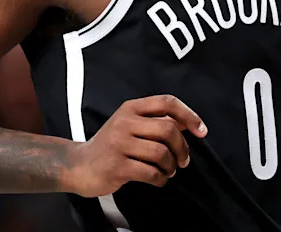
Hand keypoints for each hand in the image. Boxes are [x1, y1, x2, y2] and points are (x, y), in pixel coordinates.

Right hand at [66, 95, 207, 197]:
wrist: (79, 165)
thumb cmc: (110, 146)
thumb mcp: (129, 125)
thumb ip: (154, 121)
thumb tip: (187, 122)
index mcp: (130, 108)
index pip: (167, 102)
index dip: (189, 115)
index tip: (201, 131)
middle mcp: (124, 122)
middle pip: (168, 129)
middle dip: (182, 148)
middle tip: (182, 160)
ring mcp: (119, 144)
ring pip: (161, 152)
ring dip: (171, 166)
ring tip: (168, 171)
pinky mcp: (116, 166)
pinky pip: (150, 172)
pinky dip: (160, 179)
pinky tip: (158, 179)